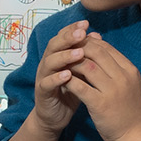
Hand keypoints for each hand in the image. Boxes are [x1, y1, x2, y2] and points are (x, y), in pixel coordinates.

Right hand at [29, 21, 88, 135]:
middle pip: (54, 45)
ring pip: (50, 62)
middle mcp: (48, 63)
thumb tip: (98, 36)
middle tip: (81, 33)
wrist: (56, 116)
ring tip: (79, 53)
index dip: (72, 29)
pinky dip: (56, 78)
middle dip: (68, 38)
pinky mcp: (42, 92)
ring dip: (64, 56)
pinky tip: (67, 75)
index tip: (86, 23)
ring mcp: (43, 77)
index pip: (62, 37)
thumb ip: (87, 55)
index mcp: (57, 56)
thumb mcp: (81, 72)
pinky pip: (47, 83)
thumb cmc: (71, 92)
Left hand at [66, 35, 140, 140]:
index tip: (77, 45)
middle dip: (79, 49)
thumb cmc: (130, 110)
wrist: (137, 135)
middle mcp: (123, 77)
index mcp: (129, 70)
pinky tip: (63, 81)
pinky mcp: (100, 104)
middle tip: (66, 51)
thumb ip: (117, 68)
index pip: (106, 47)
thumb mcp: (129, 84)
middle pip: (96, 52)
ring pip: (87, 66)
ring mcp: (112, 90)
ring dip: (72, 63)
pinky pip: (80, 86)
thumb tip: (100, 52)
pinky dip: (69, 81)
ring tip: (62, 65)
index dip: (89, 43)